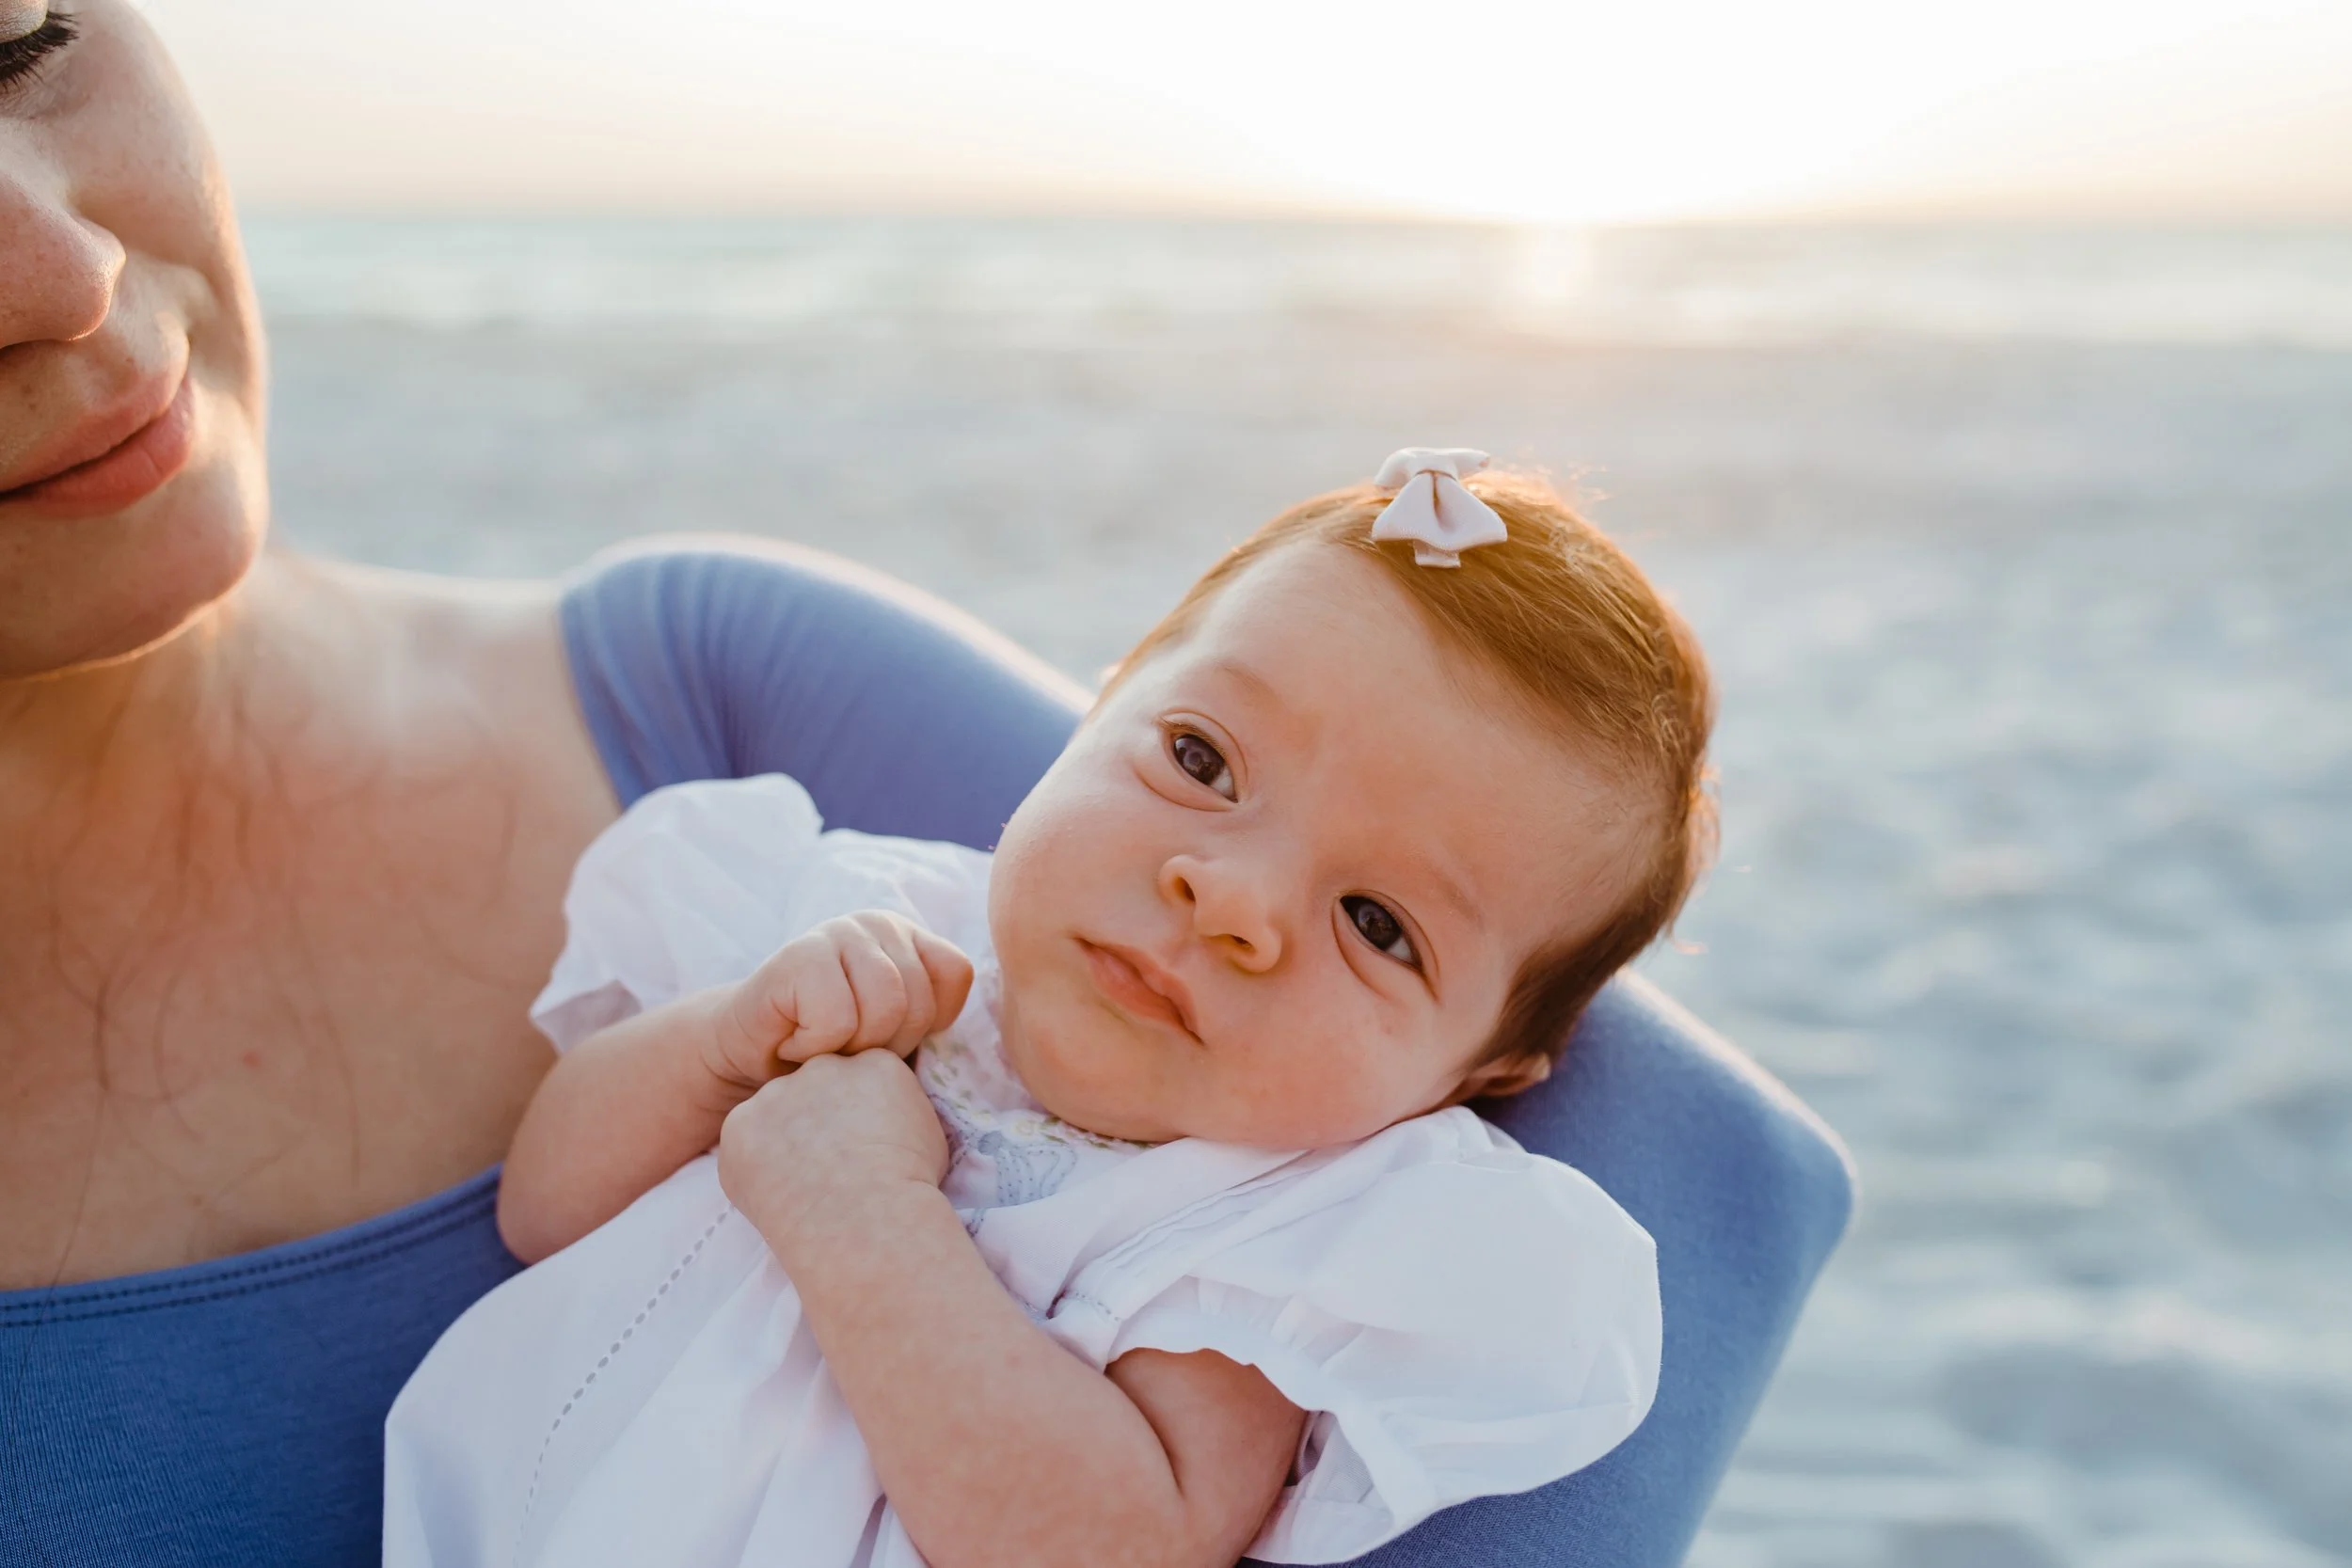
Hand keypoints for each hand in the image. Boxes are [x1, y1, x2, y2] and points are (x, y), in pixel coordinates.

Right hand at [705, 912, 974, 1091]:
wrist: (749, 1059)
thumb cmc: (833, 1051)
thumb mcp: (897, 1031)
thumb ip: (937, 1014)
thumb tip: (1013, 1024)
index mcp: (910, 934)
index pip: (957, 975)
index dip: (926, 1022)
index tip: (885, 1036)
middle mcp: (877, 922)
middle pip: (918, 998)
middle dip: (885, 1043)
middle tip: (846, 1047)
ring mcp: (836, 931)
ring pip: (883, 1006)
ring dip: (852, 1047)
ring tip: (826, 1045)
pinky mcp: (796, 955)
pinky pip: (837, 1018)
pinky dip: (816, 1047)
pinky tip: (796, 1040)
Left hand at [717, 1048, 951, 1256]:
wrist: (869, 1219)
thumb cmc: (910, 1186)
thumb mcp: (927, 1132)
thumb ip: (898, 1110)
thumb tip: (887, 1118)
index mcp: (872, 1062)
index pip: (858, 1077)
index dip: (859, 1115)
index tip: (863, 1148)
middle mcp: (821, 1067)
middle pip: (814, 1088)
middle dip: (817, 1121)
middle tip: (829, 1168)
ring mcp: (775, 1095)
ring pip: (774, 1115)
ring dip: (782, 1143)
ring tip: (804, 1187)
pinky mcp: (739, 1127)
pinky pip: (743, 1145)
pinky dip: (754, 1169)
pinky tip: (779, 1196)